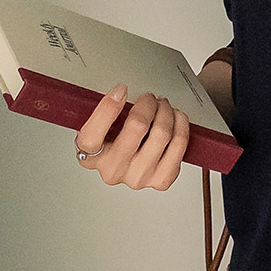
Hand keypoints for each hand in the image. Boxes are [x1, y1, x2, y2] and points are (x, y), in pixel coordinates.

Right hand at [75, 86, 189, 191]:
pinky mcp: (160, 180)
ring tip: (163, 106)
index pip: (92, 137)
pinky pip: (179, 146)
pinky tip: (175, 119)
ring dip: (167, 112)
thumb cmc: (111, 140)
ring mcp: (137, 178)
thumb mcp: (97, 122)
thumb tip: (121, 93)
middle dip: (148, 103)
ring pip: (162, 134)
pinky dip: (180, 126)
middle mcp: (113, 170)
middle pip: (137, 126)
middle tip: (149, 98)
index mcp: (89, 155)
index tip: (121, 90)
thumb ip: (104, 109)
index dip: (108, 108)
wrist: (126, 163)